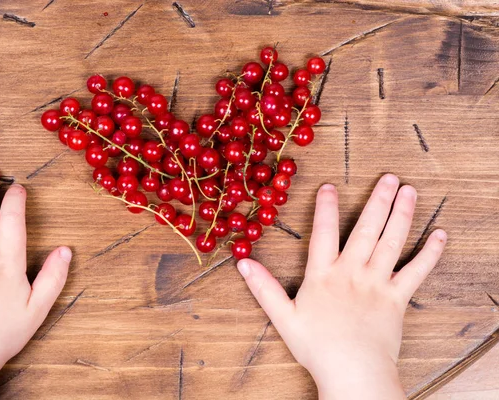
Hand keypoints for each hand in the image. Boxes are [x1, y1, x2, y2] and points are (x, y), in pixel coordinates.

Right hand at [236, 174, 446, 399]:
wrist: (353, 371)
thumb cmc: (317, 346)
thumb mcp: (283, 316)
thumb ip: (264, 287)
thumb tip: (242, 263)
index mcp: (324, 274)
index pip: (324, 232)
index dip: (326, 207)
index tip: (330, 186)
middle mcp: (352, 272)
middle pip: (366, 229)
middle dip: (378, 200)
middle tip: (389, 177)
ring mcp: (377, 283)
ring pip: (392, 242)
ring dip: (402, 214)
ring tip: (409, 191)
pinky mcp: (398, 298)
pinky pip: (417, 271)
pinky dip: (430, 253)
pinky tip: (440, 235)